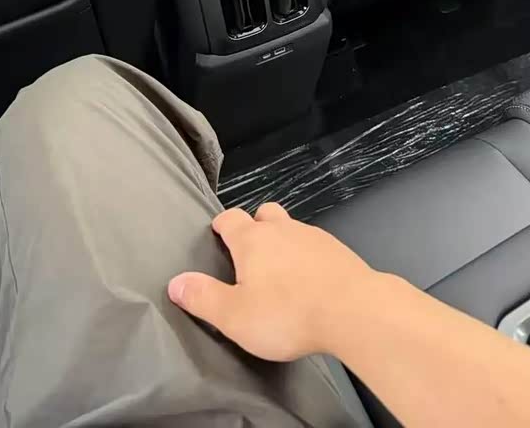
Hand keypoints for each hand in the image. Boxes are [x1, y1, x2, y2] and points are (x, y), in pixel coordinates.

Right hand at [168, 203, 376, 360]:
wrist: (353, 310)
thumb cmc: (287, 313)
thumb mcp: (234, 315)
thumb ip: (203, 297)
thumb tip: (175, 282)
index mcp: (253, 240)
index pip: (230, 219)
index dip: (221, 225)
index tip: (218, 234)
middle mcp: (283, 229)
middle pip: (264, 214)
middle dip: (255, 226)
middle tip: (249, 252)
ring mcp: (313, 237)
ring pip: (292, 228)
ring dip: (283, 241)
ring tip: (279, 270)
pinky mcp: (337, 251)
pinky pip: (315, 246)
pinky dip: (306, 256)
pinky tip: (309, 279)